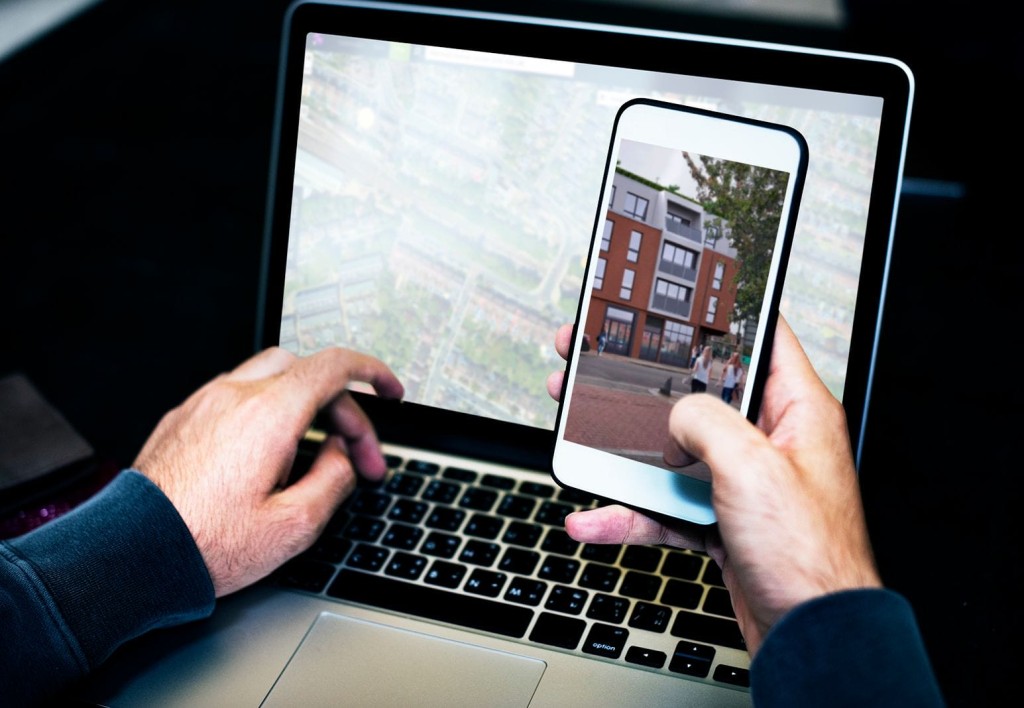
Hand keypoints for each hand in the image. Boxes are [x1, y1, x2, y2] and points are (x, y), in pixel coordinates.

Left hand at [133, 346, 403, 596]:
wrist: (132, 553)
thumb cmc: (205, 544)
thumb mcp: (295, 526)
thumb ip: (334, 480)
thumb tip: (342, 456)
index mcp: (270, 415)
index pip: (335, 367)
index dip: (372, 374)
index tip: (389, 392)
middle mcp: (236, 396)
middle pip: (307, 371)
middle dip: (343, 408)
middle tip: (355, 455)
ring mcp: (205, 403)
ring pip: (271, 377)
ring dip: (304, 404)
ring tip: (311, 452)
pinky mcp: (183, 417)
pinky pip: (237, 395)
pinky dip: (268, 410)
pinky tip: (268, 453)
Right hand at [550, 317, 880, 654]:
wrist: (810, 637)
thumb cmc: (811, 557)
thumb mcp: (753, 468)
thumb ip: (707, 422)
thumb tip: (676, 415)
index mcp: (794, 411)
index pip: (763, 338)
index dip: (724, 312)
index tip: (685, 294)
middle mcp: (768, 440)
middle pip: (697, 392)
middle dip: (642, 378)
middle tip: (600, 355)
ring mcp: (742, 481)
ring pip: (671, 449)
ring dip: (622, 446)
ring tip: (579, 426)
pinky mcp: (721, 519)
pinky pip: (665, 504)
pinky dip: (628, 511)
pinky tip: (595, 518)